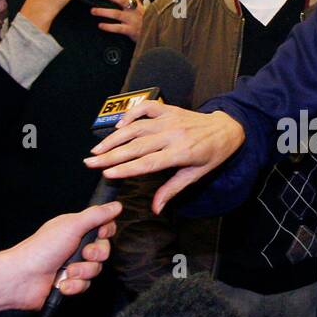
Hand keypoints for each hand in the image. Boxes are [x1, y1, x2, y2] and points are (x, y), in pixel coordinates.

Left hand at [0, 202, 119, 314]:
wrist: (22, 278)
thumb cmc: (41, 249)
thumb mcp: (72, 225)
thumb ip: (96, 215)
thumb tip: (115, 205)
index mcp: (76, 229)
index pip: (103, 228)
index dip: (106, 232)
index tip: (100, 233)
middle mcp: (75, 246)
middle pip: (104, 251)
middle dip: (95, 255)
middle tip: (83, 254)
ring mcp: (73, 265)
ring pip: (96, 270)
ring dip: (82, 272)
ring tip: (66, 271)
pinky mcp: (70, 282)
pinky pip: (85, 285)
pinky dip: (74, 285)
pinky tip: (61, 283)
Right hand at [85, 101, 245, 214]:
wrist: (226, 129)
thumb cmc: (211, 155)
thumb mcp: (194, 176)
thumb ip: (172, 190)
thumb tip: (155, 208)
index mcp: (181, 153)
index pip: (148, 163)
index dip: (125, 169)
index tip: (107, 173)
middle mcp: (173, 134)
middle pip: (136, 146)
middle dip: (110, 155)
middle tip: (90, 162)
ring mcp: (169, 119)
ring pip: (136, 127)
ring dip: (114, 138)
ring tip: (97, 149)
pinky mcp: (168, 109)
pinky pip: (145, 108)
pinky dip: (130, 115)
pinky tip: (118, 127)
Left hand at [90, 0, 144, 41]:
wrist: (155, 32)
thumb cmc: (141, 18)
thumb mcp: (136, 6)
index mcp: (134, 0)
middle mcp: (134, 9)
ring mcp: (133, 20)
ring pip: (117, 14)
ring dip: (103, 11)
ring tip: (93, 11)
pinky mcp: (131, 31)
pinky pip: (118, 28)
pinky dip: (108, 27)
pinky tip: (100, 25)